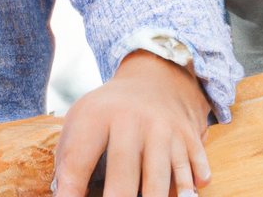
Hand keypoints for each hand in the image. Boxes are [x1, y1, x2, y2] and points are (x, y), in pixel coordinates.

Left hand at [53, 50, 211, 196]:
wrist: (153, 76)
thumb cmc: (108, 110)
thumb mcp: (80, 119)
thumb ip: (68, 161)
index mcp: (99, 116)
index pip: (79, 160)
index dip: (71, 191)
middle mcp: (134, 119)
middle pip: (123, 173)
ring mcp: (165, 128)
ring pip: (161, 175)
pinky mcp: (188, 136)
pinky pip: (193, 166)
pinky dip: (190, 185)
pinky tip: (188, 195)